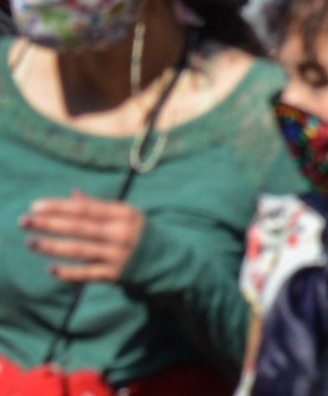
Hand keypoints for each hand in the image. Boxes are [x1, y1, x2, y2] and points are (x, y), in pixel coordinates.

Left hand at [23, 192, 144, 282]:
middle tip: (25, 220)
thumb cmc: (134, 231)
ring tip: (31, 242)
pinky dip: (69, 272)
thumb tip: (73, 194)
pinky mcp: (115, 274)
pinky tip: (51, 268)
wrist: (162, 258)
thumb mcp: (122, 214)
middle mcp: (121, 232)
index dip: (60, 206)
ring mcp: (118, 254)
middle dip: (50, 223)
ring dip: (53, 246)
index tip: (36, 206)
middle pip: (80, 227)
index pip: (86, 208)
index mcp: (123, 213)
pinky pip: (87, 273)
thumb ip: (97, 206)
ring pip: (80, 250)